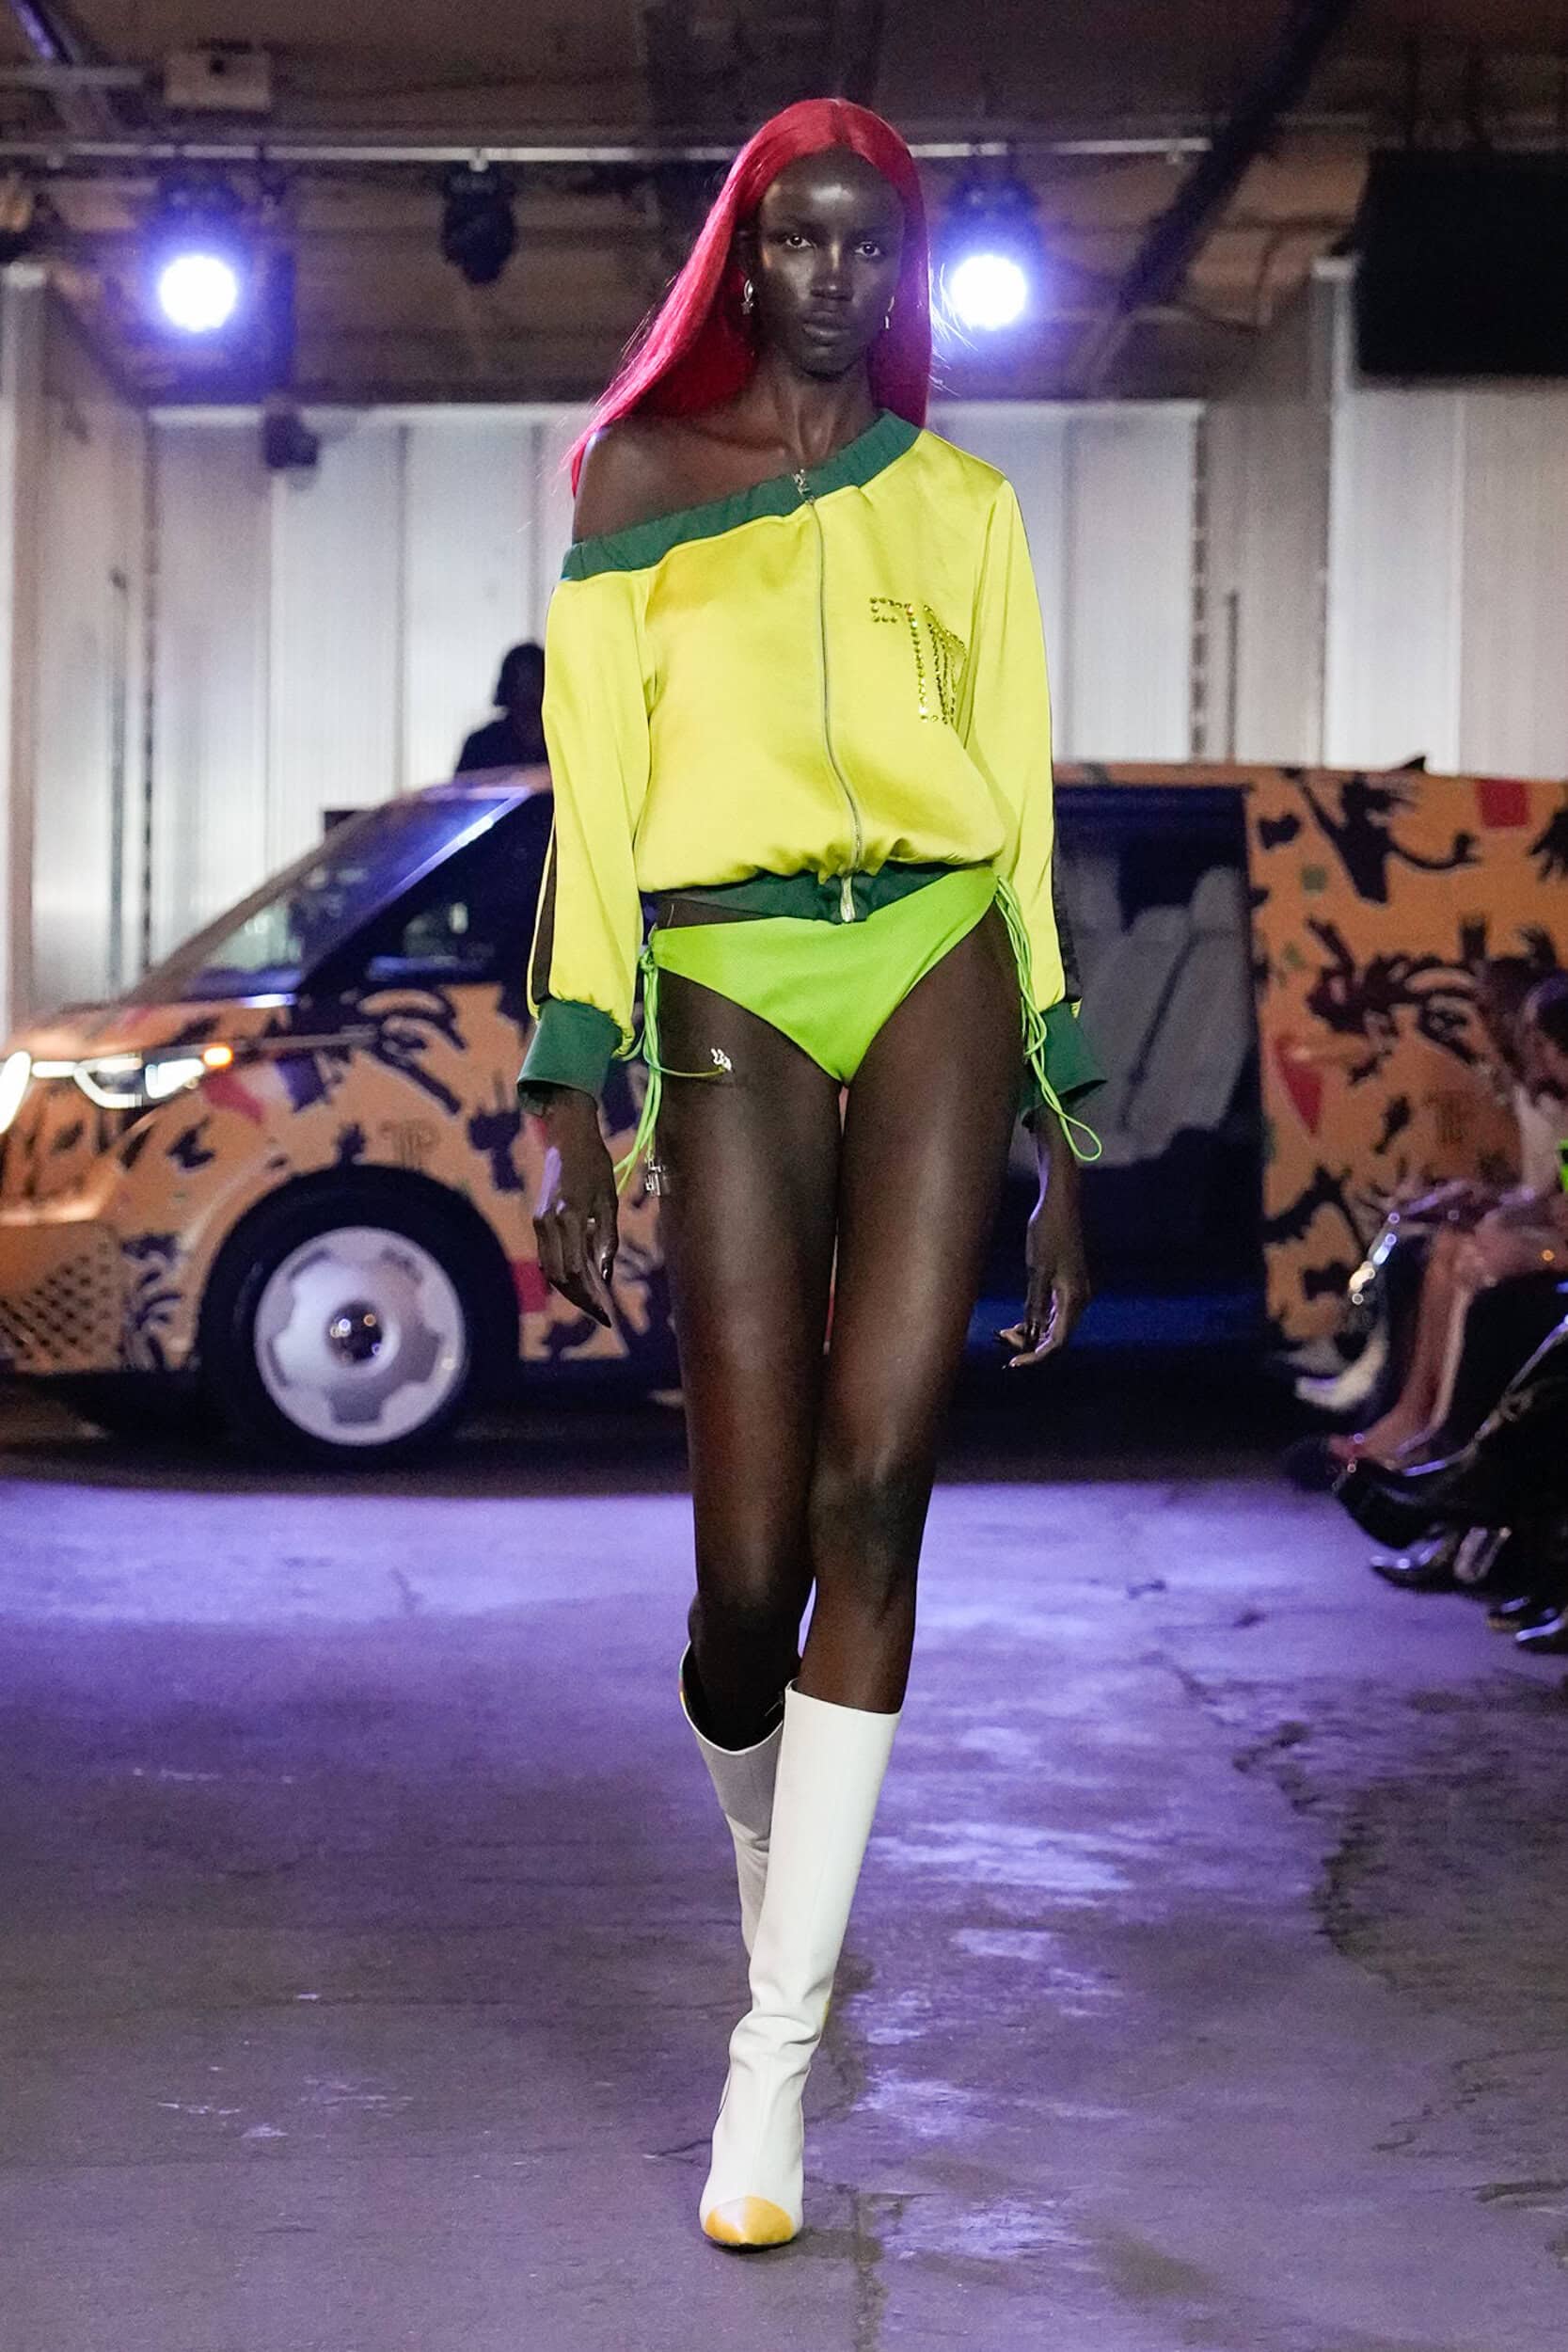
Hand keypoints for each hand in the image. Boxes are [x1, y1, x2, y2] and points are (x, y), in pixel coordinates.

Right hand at [530, 1089, 619, 1326]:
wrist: (567, 1137)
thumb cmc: (595, 1166)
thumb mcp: (609, 1201)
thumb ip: (606, 1239)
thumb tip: (603, 1275)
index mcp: (571, 1217)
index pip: (577, 1271)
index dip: (591, 1296)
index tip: (606, 1314)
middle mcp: (550, 1223)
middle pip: (560, 1276)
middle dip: (580, 1298)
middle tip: (601, 1313)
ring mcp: (540, 1222)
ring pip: (550, 1269)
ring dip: (570, 1289)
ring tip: (592, 1302)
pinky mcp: (538, 1219)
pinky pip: (547, 1255)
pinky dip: (561, 1272)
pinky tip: (580, 1280)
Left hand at [1000, 1135, 1089, 1370]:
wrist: (1060, 1205)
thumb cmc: (1047, 1233)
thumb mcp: (1036, 1271)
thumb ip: (1035, 1305)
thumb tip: (1030, 1334)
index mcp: (1074, 1299)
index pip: (1057, 1341)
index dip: (1035, 1356)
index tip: (1013, 1363)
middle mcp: (1079, 1300)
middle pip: (1057, 1337)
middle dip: (1030, 1344)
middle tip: (1001, 1339)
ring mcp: (1075, 1293)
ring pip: (1055, 1326)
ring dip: (1032, 1333)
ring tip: (1005, 1332)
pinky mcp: (1068, 1285)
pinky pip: (1054, 1313)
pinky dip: (1036, 1320)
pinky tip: (1018, 1322)